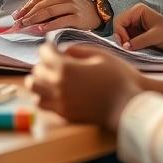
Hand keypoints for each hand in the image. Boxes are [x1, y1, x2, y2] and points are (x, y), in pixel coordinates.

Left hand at [11, 0, 99, 31]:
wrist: (94, 12)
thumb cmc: (70, 9)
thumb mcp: (57, 3)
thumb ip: (42, 7)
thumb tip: (20, 16)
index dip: (25, 8)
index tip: (15, 16)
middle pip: (41, 5)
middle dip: (28, 15)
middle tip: (18, 23)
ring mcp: (71, 5)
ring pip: (49, 11)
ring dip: (35, 19)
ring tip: (26, 25)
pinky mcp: (77, 17)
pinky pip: (61, 20)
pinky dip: (50, 24)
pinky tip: (41, 28)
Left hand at [26, 43, 142, 129]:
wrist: (128, 106)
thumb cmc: (118, 78)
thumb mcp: (99, 55)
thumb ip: (76, 50)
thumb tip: (63, 51)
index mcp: (65, 68)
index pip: (44, 53)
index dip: (48, 47)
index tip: (53, 47)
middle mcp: (58, 85)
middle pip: (37, 70)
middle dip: (43, 63)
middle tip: (54, 62)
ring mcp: (59, 102)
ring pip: (34, 89)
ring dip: (39, 80)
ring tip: (51, 78)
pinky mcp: (64, 114)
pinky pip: (43, 104)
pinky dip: (44, 96)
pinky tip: (56, 92)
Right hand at [114, 3, 162, 51]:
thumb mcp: (155, 37)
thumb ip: (140, 41)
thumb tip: (125, 46)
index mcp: (138, 10)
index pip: (120, 20)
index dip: (120, 33)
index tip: (126, 45)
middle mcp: (133, 14)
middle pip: (118, 25)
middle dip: (121, 37)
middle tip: (126, 48)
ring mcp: (133, 22)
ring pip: (120, 32)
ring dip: (123, 41)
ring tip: (130, 48)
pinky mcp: (134, 31)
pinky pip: (125, 36)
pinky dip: (126, 43)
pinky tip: (132, 48)